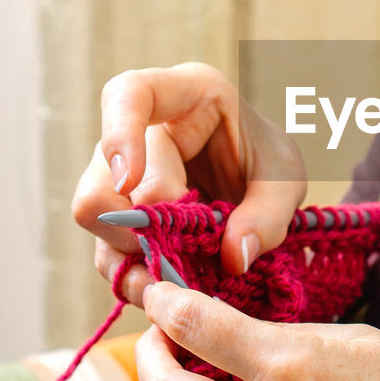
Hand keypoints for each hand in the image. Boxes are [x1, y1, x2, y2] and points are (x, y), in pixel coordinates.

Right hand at [72, 63, 306, 305]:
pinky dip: (133, 275)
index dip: (119, 134)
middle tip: (183, 252)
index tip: (130, 180)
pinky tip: (165, 287)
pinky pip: (106, 249)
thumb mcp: (285, 179)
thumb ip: (269, 214)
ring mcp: (119, 173)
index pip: (129, 93)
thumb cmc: (266, 162)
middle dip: (144, 224)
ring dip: (132, 255)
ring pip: (94, 216)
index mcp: (184, 95)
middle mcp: (141, 132)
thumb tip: (234, 256)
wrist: (258, 185)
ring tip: (175, 278)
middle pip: (103, 175)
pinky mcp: (118, 216)